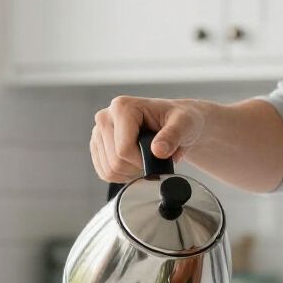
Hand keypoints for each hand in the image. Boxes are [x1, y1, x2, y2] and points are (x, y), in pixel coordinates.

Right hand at [90, 95, 210, 182]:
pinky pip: (104, 172)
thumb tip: (158, 150)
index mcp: (122, 107)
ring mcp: (99, 132)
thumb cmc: (180, 120)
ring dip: (130, 173)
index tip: (158, 156)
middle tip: (153, 159)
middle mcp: (106, 117)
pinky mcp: (98, 145)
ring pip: (108, 170)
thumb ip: (172, 136)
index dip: (142, 161)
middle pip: (114, 162)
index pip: (123, 149)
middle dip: (137, 167)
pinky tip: (135, 164)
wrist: (177, 124)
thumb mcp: (184, 124)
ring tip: (145, 160)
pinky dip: (122, 175)